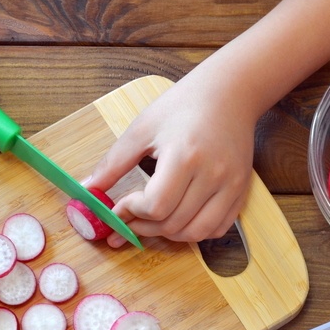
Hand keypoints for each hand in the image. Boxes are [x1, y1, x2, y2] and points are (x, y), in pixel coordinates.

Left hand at [85, 75, 255, 245]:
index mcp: (185, 156)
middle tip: (127, 221)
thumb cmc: (182, 106)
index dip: (132, 213)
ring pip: (195, 233)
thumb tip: (88, 190)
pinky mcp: (241, 192)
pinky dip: (194, 232)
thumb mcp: (142, 129)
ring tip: (149, 223)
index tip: (119, 207)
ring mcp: (231, 186)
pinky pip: (217, 229)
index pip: (156, 205)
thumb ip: (113, 163)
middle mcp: (213, 175)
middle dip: (143, 227)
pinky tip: (178, 220)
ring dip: (167, 235)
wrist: (229, 94)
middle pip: (173, 223)